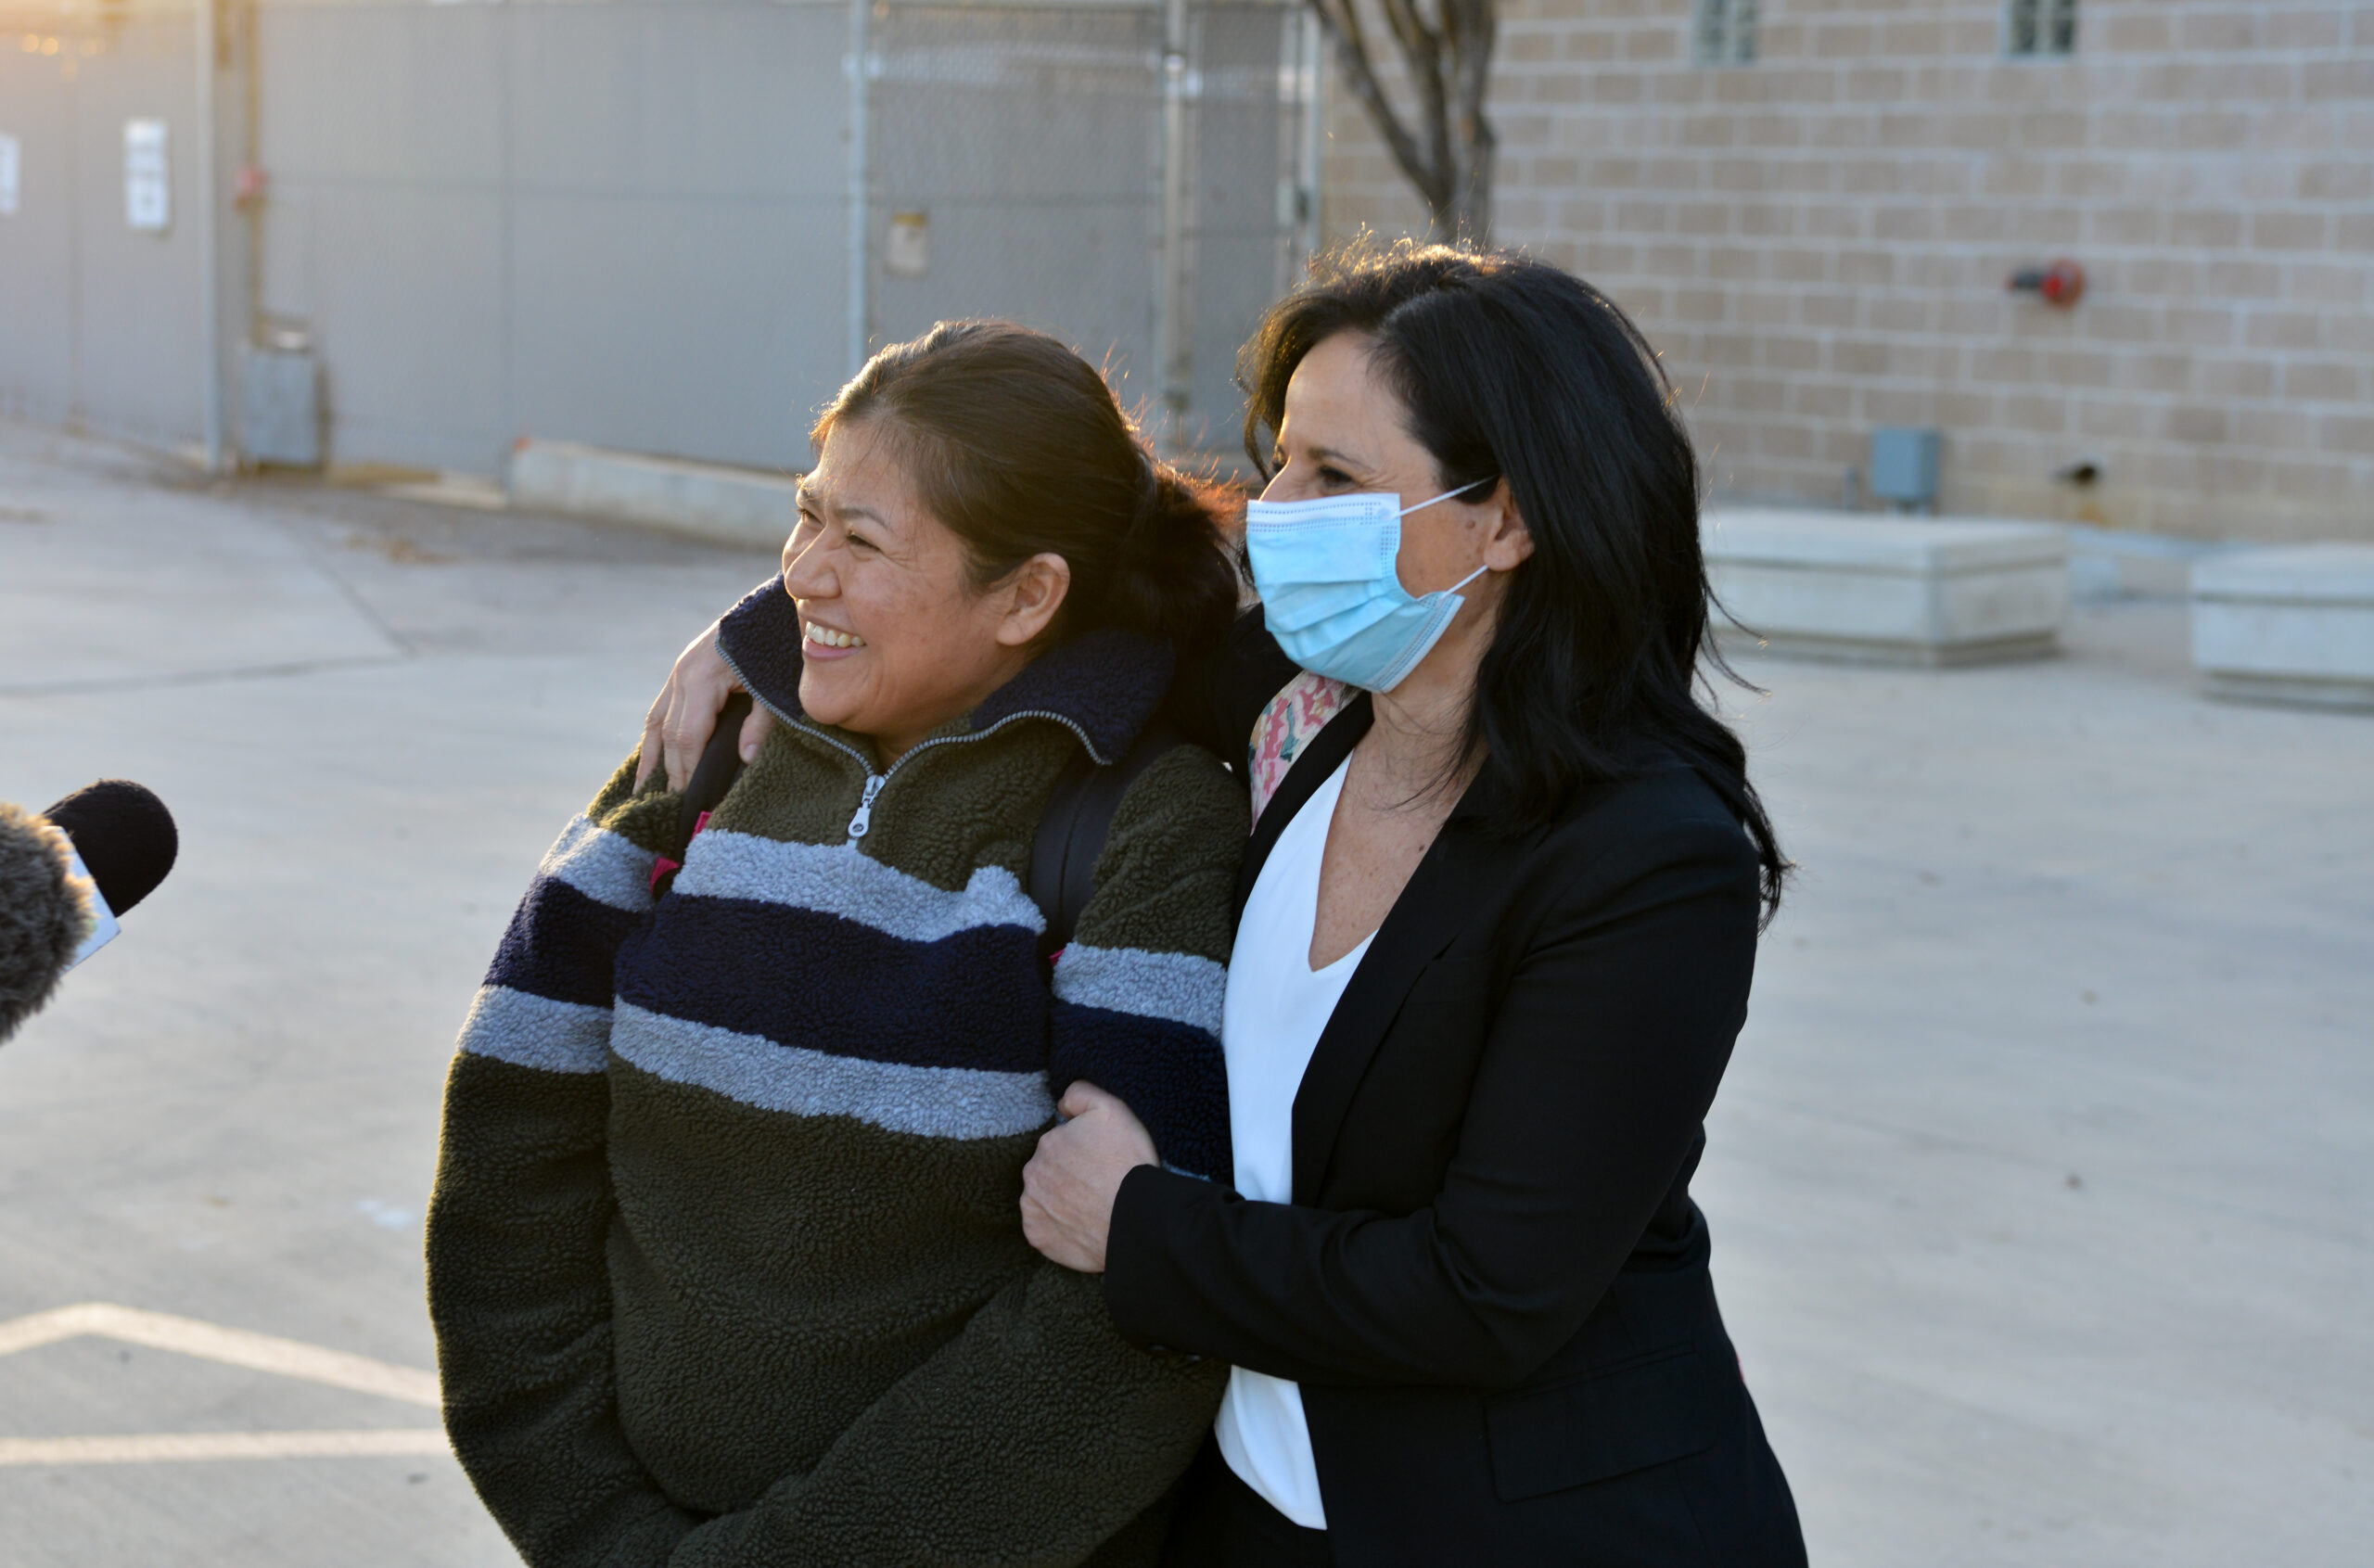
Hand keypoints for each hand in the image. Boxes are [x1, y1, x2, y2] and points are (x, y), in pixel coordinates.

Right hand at [636, 620, 775, 789]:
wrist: (769, 607)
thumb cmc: (774, 645)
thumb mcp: (773, 684)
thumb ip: (761, 722)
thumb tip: (746, 759)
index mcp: (700, 680)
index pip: (687, 736)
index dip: (686, 770)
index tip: (688, 800)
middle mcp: (682, 676)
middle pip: (670, 734)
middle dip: (671, 772)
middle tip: (672, 808)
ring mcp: (678, 673)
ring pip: (657, 722)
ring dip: (651, 758)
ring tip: (643, 792)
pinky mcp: (682, 672)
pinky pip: (662, 709)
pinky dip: (656, 736)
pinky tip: (652, 757)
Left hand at [1021, 1082, 1158, 1273]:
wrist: (1138, 1217)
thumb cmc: (1127, 1163)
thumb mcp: (1111, 1108)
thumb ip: (1080, 1094)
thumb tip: (1061, 1104)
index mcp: (1047, 1143)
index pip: (1061, 1144)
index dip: (1083, 1152)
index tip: (1101, 1161)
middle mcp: (1032, 1174)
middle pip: (1050, 1171)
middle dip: (1069, 1176)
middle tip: (1099, 1184)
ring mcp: (1033, 1208)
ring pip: (1046, 1199)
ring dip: (1062, 1201)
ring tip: (1093, 1206)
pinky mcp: (1038, 1237)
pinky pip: (1044, 1229)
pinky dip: (1059, 1228)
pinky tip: (1082, 1225)